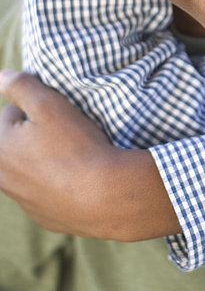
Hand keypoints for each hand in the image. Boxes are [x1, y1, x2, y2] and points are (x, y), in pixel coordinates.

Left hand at [0, 70, 180, 239]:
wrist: (105, 195)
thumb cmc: (76, 146)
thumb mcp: (49, 105)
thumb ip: (21, 86)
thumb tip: (1, 76)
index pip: (10, 113)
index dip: (37, 107)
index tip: (59, 113)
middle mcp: (3, 178)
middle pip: (18, 142)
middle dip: (37, 134)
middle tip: (67, 132)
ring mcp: (23, 201)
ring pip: (31, 167)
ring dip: (45, 158)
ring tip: (74, 154)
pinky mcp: (43, 216)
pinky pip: (46, 191)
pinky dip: (57, 182)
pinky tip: (77, 177)